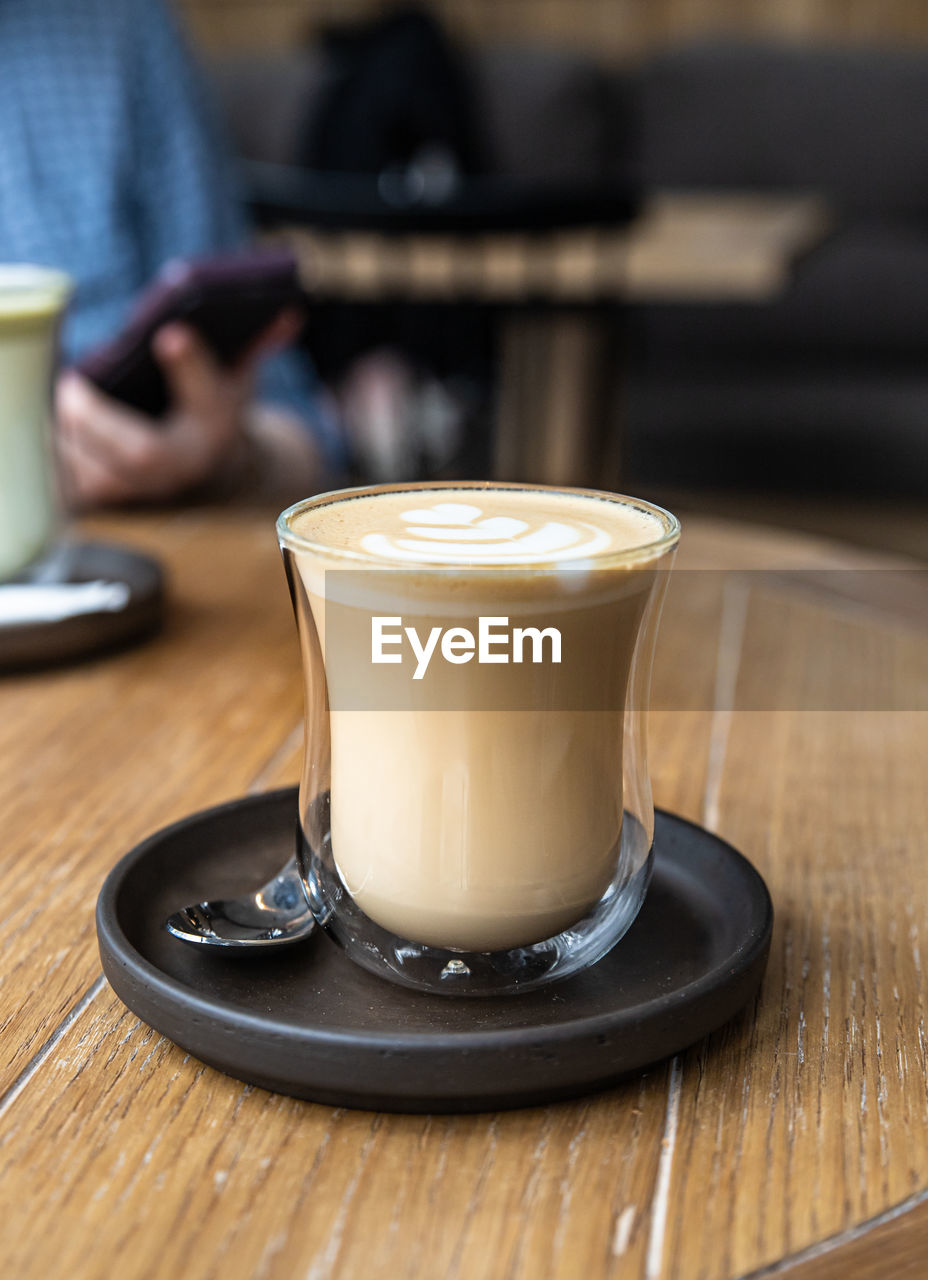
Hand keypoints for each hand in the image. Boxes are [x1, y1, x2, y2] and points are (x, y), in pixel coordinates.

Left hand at [57, 311, 299, 506]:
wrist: (204, 466)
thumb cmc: (210, 406)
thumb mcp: (236, 372)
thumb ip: (255, 341)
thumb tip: (287, 311)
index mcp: (216, 426)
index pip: (208, 398)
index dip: (191, 366)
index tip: (171, 333)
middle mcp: (183, 466)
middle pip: (142, 452)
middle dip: (103, 419)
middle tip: (72, 385)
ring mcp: (142, 487)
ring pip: (96, 472)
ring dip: (68, 438)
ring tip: (50, 401)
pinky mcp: (105, 496)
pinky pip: (69, 484)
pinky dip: (52, 454)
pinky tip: (38, 424)